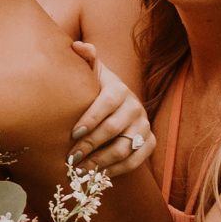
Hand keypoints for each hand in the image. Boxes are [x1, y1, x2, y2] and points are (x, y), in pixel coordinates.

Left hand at [68, 44, 154, 175]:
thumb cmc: (95, 89)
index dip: (91, 118)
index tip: (73, 133)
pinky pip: (136, 160)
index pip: (108, 102)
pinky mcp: (149, 143)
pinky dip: (116, 170)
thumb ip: (85, 59)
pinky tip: (97, 175)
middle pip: (114, 129)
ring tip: (80, 170)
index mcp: (120, 89)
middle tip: (71, 158)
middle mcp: (136, 107)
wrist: (116, 103)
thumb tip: (77, 46)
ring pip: (124, 148)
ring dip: (101, 161)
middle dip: (90, 144)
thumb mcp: (91, 73)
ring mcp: (144, 126)